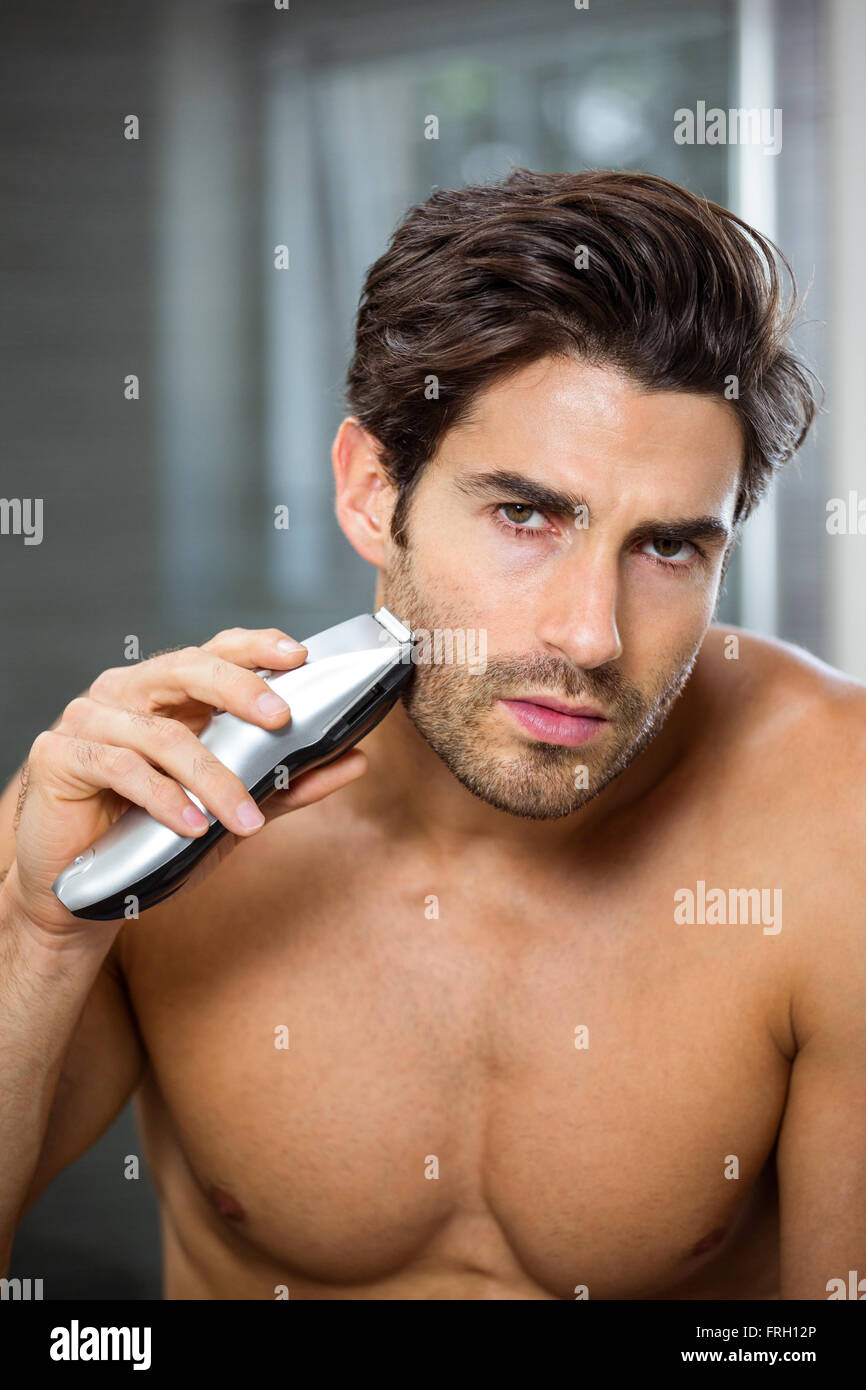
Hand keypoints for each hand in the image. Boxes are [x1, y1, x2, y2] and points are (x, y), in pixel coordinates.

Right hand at [5, 628, 367, 937]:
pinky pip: (120, 769)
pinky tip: (191, 826)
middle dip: (240, 689)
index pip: (217, 652)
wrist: (80, 887)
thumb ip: (287, 782)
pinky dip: (164, 799)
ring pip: (163, 735)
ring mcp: (90, 718)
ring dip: (213, 779)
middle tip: (281, 718)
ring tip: (245, 819)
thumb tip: (355, 759)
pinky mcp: (60, 756)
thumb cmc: (153, 835)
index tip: (299, 655)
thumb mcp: (231, 807)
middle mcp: (128, 692)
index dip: (256, 646)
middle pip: (189, 669)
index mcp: (169, 692)